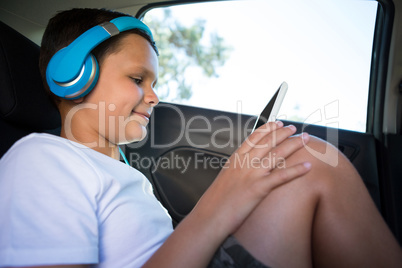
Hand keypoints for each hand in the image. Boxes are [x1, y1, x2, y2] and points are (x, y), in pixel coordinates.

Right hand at [195, 121, 310, 236]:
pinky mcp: (258, 188)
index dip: (268, 129)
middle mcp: (244, 163)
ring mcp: (252, 174)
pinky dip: (296, 170)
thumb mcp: (225, 177)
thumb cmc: (216, 200)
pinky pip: (281, 176)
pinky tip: (307, 165)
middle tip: (295, 128)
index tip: (278, 123)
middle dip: (284, 133)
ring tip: (305, 139)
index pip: (254, 138)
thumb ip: (237, 168)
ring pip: (277, 154)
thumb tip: (245, 165)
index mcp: (235, 159)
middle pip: (268, 142)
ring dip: (294, 144)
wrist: (210, 215)